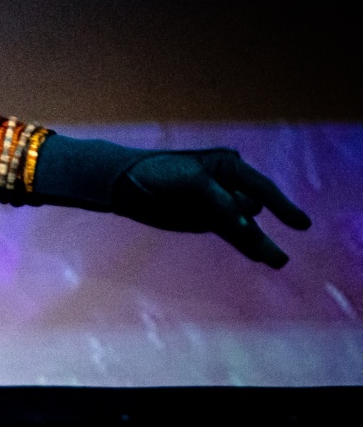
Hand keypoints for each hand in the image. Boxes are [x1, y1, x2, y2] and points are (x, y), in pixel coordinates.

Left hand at [108, 149, 311, 267]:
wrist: (125, 184)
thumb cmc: (158, 173)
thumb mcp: (192, 181)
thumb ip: (220, 201)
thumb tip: (246, 223)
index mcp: (228, 165)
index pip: (261, 187)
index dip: (282, 206)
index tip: (301, 224)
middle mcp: (228, 184)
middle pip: (254, 208)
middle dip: (268, 228)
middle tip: (278, 253)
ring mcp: (218, 204)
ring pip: (246, 226)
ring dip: (260, 242)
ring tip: (278, 261)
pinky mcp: (206, 221)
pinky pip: (232, 234)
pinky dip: (245, 244)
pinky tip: (261, 257)